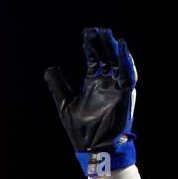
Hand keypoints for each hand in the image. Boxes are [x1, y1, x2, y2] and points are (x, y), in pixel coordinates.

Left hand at [45, 27, 137, 176]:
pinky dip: (127, 62)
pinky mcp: (125, 96)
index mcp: (93, 83)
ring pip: (118, 63)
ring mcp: (116, 88)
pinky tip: (123, 49)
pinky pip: (128, 76)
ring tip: (110, 36)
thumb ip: (58, 85)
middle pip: (107, 57)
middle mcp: (106, 83)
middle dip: (103, 44)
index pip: (94, 59)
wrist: (93, 148)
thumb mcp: (64, 103)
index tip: (86, 33)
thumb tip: (49, 69)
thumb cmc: (80, 130)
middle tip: (99, 30)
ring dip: (115, 49)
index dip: (90, 46)